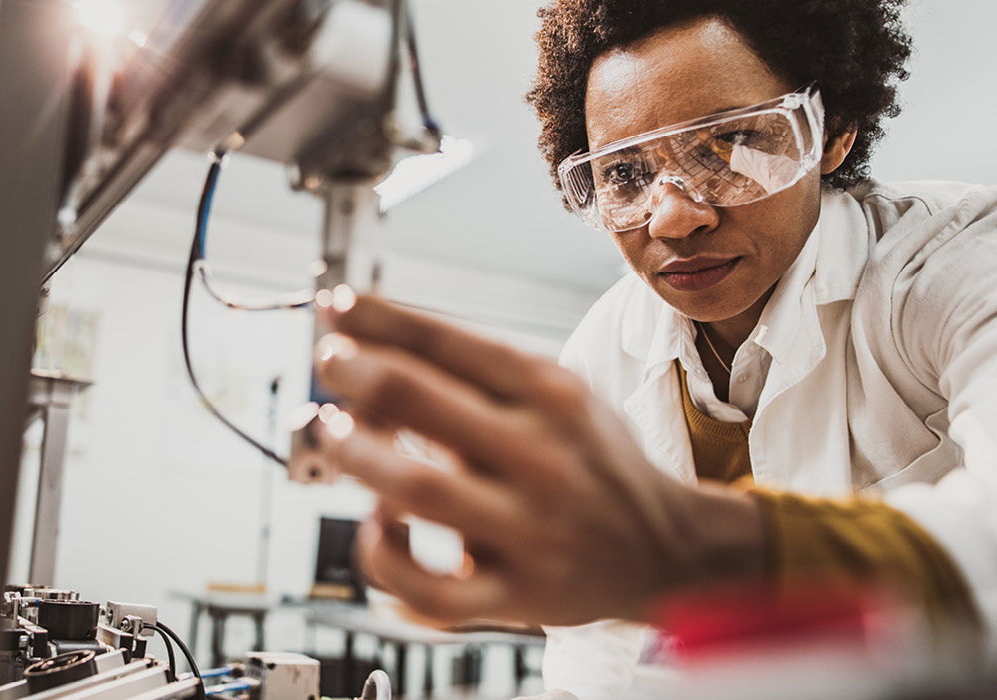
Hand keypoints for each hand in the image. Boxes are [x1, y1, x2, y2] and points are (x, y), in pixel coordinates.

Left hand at [312, 294, 761, 626]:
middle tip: (329, 362)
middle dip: (354, 371)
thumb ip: (479, 372)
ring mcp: (528, 529)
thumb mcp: (559, 394)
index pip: (446, 340)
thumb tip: (375, 341)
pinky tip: (378, 527)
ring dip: (356, 454)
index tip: (335, 307)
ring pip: (414, 487)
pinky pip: (430, 589)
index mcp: (550, 394)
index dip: (376, 318)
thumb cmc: (591, 462)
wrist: (667, 551)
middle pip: (417, 398)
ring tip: (333, 432)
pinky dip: (386, 558)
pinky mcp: (517, 596)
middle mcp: (541, 455)